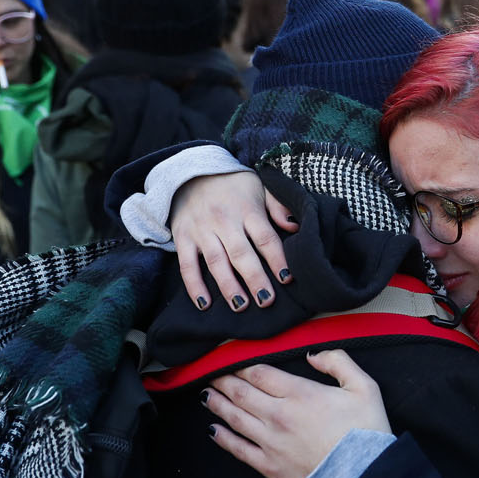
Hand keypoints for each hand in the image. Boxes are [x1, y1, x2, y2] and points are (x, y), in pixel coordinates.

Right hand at [171, 171, 298, 311]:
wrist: (190, 172)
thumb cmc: (232, 185)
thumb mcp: (259, 186)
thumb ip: (277, 206)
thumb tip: (295, 226)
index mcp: (246, 209)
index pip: (265, 238)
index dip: (277, 259)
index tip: (287, 278)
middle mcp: (224, 220)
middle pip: (241, 253)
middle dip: (255, 278)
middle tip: (266, 300)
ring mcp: (201, 230)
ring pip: (216, 262)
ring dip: (228, 286)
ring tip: (241, 306)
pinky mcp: (183, 237)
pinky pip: (187, 265)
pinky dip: (194, 286)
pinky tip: (205, 304)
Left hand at [205, 350, 389, 477]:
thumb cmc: (365, 434)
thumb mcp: (365, 388)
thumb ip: (339, 362)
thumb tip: (313, 354)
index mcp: (300, 393)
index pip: (260, 373)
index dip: (242, 364)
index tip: (232, 359)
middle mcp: (278, 415)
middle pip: (241, 392)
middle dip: (224, 380)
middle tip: (212, 373)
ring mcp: (270, 442)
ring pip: (235, 417)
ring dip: (218, 404)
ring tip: (207, 395)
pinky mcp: (268, 466)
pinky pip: (238, 449)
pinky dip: (222, 438)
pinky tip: (213, 430)